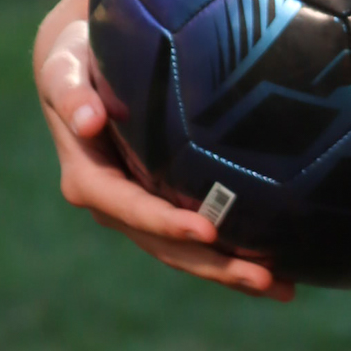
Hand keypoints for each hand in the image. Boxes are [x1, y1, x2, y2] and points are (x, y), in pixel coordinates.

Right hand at [34, 0, 293, 300]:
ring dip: (231, 272)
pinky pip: (201, 238)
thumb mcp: (65, 70)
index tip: (207, 229)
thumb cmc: (78, 63)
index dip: (166, 222)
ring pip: (187, 252)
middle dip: (214, 264)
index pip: (130, 209)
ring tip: (285, 287)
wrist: (83, 71)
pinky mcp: (166, 205)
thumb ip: (72, 92)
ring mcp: (143, 212)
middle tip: (265, 278)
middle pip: (166, 246)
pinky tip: (282, 268)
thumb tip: (86, 119)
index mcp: (90, 179)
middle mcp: (116, 206)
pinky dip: (236, 253)